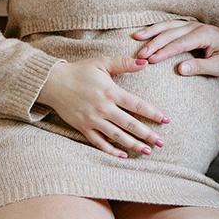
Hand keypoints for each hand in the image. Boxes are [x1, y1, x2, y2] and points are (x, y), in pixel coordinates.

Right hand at [38, 57, 167, 158]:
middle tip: (161, 143)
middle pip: (130, 124)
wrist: (52, 83)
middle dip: (147, 134)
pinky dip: (111, 150)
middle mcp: (103, 108)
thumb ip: (123, 63)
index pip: (137, 105)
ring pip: (117, 136)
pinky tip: (122, 155)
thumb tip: (145, 62)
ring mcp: (93, 119)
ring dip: (133, 144)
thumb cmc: (79, 71)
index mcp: (110, 92)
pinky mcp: (83, 127)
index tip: (166, 120)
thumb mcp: (101, 63)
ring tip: (147, 151)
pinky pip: (99, 142)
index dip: (153, 113)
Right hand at [132, 20, 218, 76]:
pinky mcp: (188, 26)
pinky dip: (156, 28)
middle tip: (140, 55)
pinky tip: (145, 32)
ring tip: (135, 37)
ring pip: (167, 26)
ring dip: (151, 32)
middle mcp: (196, 27)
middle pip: (170, 33)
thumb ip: (199, 67)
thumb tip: (179, 69)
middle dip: (153, 43)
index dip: (163, 52)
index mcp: (203, 35)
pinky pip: (169, 25)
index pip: (179, 44)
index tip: (149, 61)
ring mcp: (191, 25)